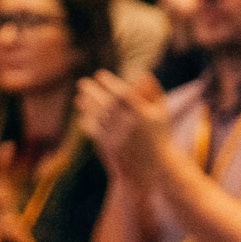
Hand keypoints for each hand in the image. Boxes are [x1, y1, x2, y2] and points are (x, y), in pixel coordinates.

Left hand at [76, 70, 167, 185]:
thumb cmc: (159, 138)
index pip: (120, 93)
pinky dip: (87, 121)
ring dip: (86, 104)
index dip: (108, 82)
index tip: (100, 75)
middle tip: (82, 83)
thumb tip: (143, 73)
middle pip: (104, 102)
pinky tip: (83, 115)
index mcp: (140, 114)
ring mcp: (116, 136)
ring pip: (97, 115)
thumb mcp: (161, 113)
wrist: (155, 168)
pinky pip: (94, 131)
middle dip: (91, 91)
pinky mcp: (109, 147)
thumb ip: (153, 92)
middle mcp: (127, 124)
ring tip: (79, 97)